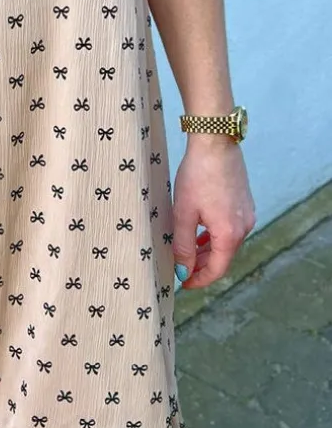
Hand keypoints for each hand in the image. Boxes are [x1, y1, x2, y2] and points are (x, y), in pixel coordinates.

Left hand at [172, 136, 256, 289]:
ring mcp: (247, 214)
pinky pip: (230, 228)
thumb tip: (183, 271)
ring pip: (227, 243)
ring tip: (187, 251)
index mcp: (230, 234)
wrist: (215, 143)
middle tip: (181, 268)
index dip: (199, 280)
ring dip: (208, 251)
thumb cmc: (197, 175)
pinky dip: (215, 236)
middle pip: (223, 257)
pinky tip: (200, 231)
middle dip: (202, 266)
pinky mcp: (244, 203)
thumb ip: (183, 246)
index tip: (183, 284)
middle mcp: (244, 227)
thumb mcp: (183, 213)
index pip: (217, 270)